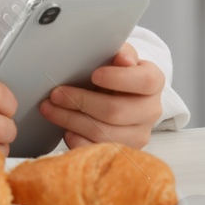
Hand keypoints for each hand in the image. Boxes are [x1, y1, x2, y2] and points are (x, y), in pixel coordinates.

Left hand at [38, 42, 164, 148]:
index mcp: (154, 82)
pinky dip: (77, 140)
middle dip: (81, 102)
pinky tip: (65, 129)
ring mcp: (138, 134)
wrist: (119, 94)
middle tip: (56, 94)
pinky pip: (96, 151)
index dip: (119, 79)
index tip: (95, 74)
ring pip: (103, 133)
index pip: (145, 81)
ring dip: (71, 121)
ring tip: (50, 109)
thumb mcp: (118, 57)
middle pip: (116, 111)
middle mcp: (151, 110)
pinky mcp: (122, 151)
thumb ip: (120, 53)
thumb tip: (123, 58)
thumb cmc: (115, 72)